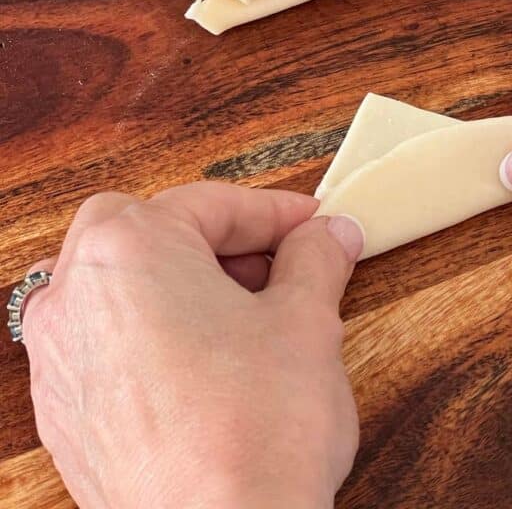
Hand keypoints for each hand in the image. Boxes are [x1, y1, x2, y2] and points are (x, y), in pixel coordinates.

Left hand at [23, 182, 363, 508]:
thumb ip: (315, 260)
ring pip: (123, 289)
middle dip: (217, 242)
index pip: (210, 205)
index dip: (275, 213)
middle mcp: (75, 296)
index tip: (314, 225)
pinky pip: (109, 347)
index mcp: (126, 249)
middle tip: (278, 266)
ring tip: (249, 319)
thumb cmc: (255, 428)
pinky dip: (155, 338)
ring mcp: (60, 361)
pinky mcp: (67, 417)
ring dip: (183, 288)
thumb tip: (329, 234)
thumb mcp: (305, 321)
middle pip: (151, 234)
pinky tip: (208, 370)